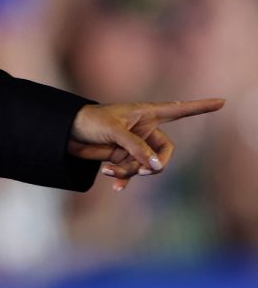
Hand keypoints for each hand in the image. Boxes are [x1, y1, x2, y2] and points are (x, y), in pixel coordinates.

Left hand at [68, 98, 225, 191]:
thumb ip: (137, 148)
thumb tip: (157, 166)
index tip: (222, 101)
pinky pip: (132, 173)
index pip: (179, 110)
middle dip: (152, 164)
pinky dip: (123, 179)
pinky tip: (114, 185)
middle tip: (140, 171)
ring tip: (109, 171)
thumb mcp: (114, 132)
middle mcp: (145, 129)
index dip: (200, 106)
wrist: (65, 133)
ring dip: (130, 172)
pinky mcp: (123, 157)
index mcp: (147, 113)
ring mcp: (135, 145)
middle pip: (164, 152)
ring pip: (145, 166)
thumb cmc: (90, 122)